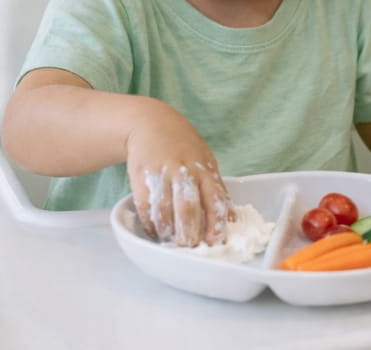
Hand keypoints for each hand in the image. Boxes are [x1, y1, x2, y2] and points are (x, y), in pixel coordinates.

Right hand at [125, 110, 232, 247]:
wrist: (151, 123)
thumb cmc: (184, 147)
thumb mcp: (206, 162)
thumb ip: (216, 189)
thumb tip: (230, 220)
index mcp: (205, 169)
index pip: (214, 200)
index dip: (215, 224)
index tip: (215, 242)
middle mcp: (184, 172)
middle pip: (187, 209)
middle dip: (189, 234)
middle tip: (189, 248)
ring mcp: (161, 174)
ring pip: (164, 212)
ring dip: (169, 232)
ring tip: (172, 243)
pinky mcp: (140, 177)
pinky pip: (146, 208)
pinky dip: (152, 224)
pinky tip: (157, 232)